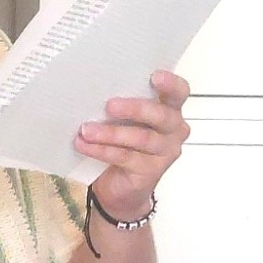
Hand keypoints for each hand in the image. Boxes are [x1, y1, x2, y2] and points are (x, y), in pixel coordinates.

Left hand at [77, 69, 189, 218]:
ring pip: (141, 138)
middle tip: (109, 105)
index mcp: (169, 110)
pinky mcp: (150, 171)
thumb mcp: (124, 120)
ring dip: (110, 133)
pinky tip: (84, 145)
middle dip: (134, 108)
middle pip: (161, 115)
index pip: (179, 93)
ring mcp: (164, 152)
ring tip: (86, 130)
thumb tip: (92, 89)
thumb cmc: (124, 144)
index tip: (154, 76)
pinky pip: (125, 157)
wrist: (121, 186)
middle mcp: (173, 130)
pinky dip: (101, 150)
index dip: (170, 84)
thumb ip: (121, 105)